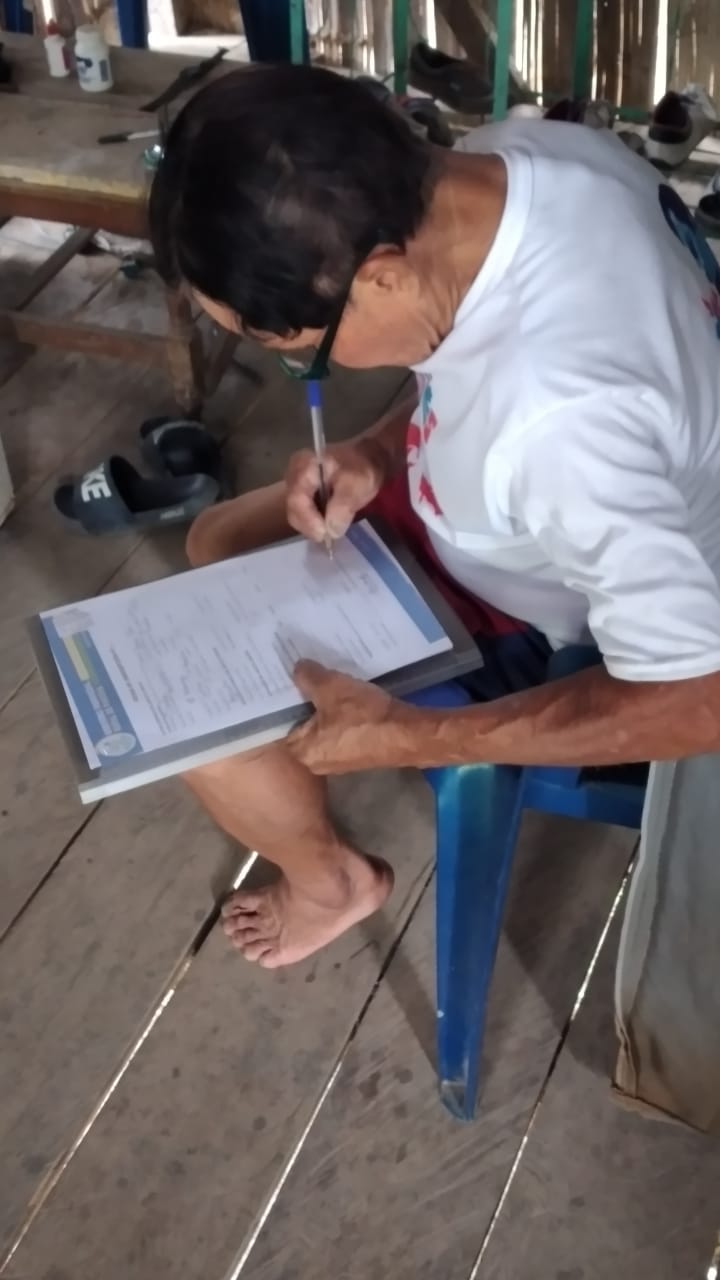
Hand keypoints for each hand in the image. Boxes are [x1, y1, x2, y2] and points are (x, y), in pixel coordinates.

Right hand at [285, 439, 387, 544]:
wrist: (367, 458)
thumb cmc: (362, 467)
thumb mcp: (358, 484)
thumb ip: (343, 506)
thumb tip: (331, 531)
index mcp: (304, 465)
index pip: (297, 499)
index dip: (309, 520)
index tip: (326, 534)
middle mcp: (293, 474)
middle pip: (293, 509)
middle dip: (311, 526)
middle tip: (331, 536)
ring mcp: (295, 484)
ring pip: (297, 514)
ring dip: (313, 526)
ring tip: (332, 529)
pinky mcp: (301, 493)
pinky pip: (302, 514)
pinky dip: (314, 523)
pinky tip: (328, 524)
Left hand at [287, 660, 413, 773]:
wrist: (409, 734)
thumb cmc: (363, 716)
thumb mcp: (331, 687)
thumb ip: (308, 676)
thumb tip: (296, 668)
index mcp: (301, 751)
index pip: (280, 723)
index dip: (282, 699)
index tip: (281, 679)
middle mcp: (315, 762)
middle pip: (302, 725)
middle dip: (304, 701)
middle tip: (302, 675)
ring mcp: (338, 761)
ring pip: (324, 727)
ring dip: (326, 707)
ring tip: (325, 680)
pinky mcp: (358, 755)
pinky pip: (341, 731)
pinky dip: (342, 715)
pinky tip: (348, 696)